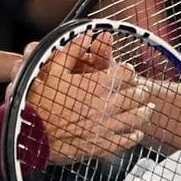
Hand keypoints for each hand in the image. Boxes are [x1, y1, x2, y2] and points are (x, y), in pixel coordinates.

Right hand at [28, 32, 152, 161]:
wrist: (31, 135)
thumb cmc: (39, 100)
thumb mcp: (53, 69)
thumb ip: (72, 50)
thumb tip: (86, 34)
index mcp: (97, 85)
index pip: (126, 73)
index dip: (129, 71)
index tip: (128, 71)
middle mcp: (106, 105)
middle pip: (136, 95)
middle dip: (141, 91)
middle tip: (143, 91)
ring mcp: (106, 127)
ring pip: (136, 118)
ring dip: (145, 112)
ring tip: (149, 109)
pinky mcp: (102, 145)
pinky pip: (126, 140)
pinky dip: (135, 135)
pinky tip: (137, 133)